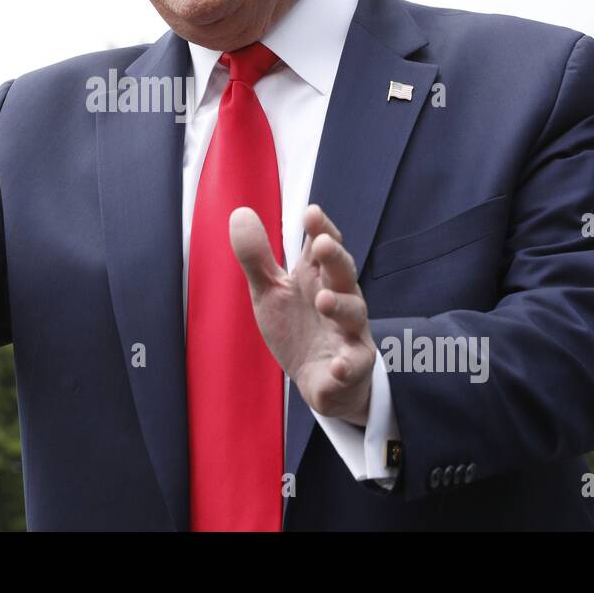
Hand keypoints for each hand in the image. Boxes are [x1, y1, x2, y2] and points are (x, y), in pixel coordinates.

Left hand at [230, 204, 377, 424]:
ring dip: (341, 306)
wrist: (321, 380)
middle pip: (343, 273)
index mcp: (318, 277)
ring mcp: (349, 332)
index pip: (324, 246)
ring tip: (323, 300)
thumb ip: (256, 257)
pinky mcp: (352, 365)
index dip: (321, 229)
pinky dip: (346, 365)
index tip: (311, 212)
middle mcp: (340, 298)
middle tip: (322, 244)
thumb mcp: (270, 291)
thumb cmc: (298, 326)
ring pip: (353, 314)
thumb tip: (240, 213)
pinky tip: (337, 365)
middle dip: (335, 257)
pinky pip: (353, 364)